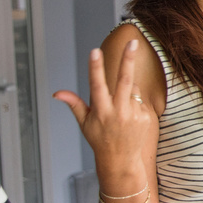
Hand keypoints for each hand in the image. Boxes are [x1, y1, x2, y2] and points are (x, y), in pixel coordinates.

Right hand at [53, 41, 151, 171]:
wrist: (121, 160)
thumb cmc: (100, 139)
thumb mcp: (84, 123)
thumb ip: (74, 104)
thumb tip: (56, 92)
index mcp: (101, 111)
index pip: (96, 85)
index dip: (95, 68)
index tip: (95, 52)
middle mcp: (118, 111)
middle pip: (124, 80)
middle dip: (128, 60)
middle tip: (133, 42)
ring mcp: (134, 114)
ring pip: (132, 88)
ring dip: (126, 90)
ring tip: (120, 109)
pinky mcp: (146, 117)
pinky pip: (140, 98)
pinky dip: (134, 101)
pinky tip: (130, 116)